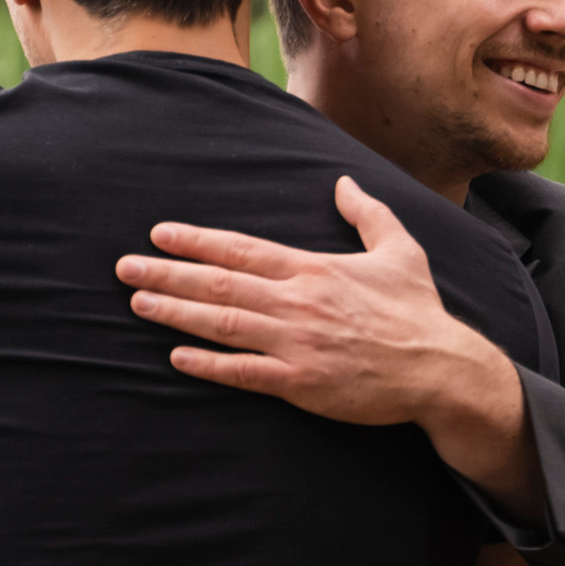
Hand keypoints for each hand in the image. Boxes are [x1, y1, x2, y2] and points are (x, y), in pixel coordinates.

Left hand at [117, 179, 539, 507]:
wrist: (439, 369)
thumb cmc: (417, 312)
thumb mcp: (400, 250)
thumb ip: (367, 214)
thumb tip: (343, 183)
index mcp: (314, 269)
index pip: (243, 249)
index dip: (198, 241)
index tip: (160, 233)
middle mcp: (298, 302)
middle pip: (221, 283)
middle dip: (168, 272)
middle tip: (124, 267)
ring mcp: (296, 344)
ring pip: (224, 324)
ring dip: (177, 312)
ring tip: (139, 301)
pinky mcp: (301, 382)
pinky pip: (244, 372)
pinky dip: (209, 365)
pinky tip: (177, 357)